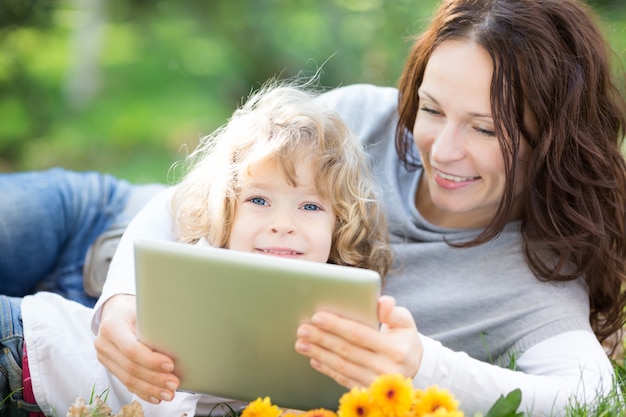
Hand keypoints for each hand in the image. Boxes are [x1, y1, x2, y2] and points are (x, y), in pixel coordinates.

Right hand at [94, 294, 179, 403]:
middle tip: (174, 384)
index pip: (131, 349)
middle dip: (155, 378)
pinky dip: (143, 391)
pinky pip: (126, 383)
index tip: (171, 365)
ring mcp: (105, 357)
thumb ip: (154, 323)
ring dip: (151, 389)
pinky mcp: (110, 367)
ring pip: (128, 379)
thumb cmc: (133, 308)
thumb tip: (180, 336)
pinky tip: (156, 397)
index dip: (151, 360)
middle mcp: (104, 344)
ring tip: (169, 394)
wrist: (115, 311)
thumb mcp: (142, 309)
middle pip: (131, 367)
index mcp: (112, 327)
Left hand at [294, 295, 422, 388]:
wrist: (413, 368)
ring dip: (319, 353)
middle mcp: (386, 370)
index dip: (337, 325)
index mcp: (395, 350)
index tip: (317, 316)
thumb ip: (392, 312)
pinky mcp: (367, 392)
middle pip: (346, 351)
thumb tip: (382, 302)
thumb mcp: (405, 322)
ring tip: (301, 342)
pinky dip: (326, 369)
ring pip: (341, 366)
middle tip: (303, 329)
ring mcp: (375, 384)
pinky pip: (343, 379)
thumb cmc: (404, 339)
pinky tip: (314, 358)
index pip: (360, 335)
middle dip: (322, 338)